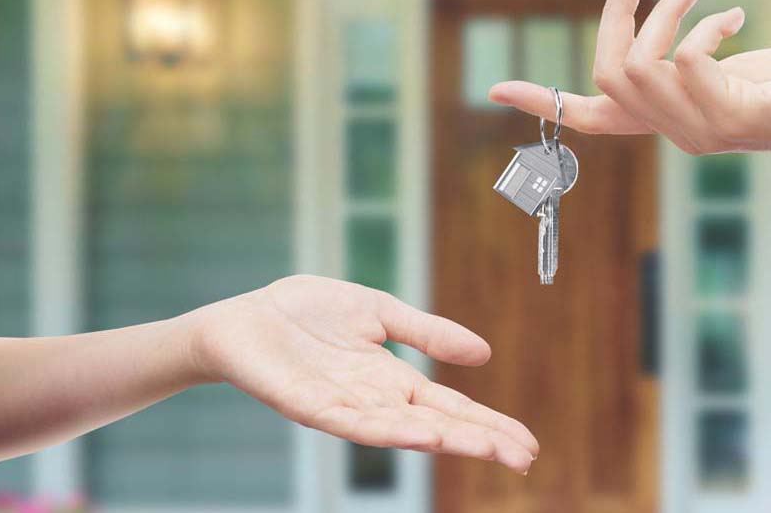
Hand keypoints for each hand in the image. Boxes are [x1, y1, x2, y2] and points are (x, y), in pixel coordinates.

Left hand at [187, 275, 537, 473]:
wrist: (244, 318)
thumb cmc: (306, 314)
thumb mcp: (380, 312)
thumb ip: (427, 333)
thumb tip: (483, 353)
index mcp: (393, 380)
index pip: (451, 407)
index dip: (488, 425)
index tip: (526, 443)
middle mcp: (375, 401)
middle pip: (437, 426)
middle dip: (480, 441)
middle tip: (524, 459)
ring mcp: (345, 408)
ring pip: (403, 432)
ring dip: (445, 441)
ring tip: (484, 448)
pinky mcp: (311, 407)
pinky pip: (355, 424)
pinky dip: (391, 431)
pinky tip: (421, 435)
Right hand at [488, 0, 770, 168]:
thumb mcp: (726, 70)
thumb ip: (684, 63)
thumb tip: (656, 44)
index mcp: (666, 121)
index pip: (591, 119)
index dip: (542, 102)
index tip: (495, 91)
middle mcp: (674, 134)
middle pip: (606, 74)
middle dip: (615, 15)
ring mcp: (700, 131)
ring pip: (640, 66)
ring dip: (664, 12)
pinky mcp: (731, 117)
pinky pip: (684, 61)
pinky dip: (702, 27)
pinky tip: (734, 19)